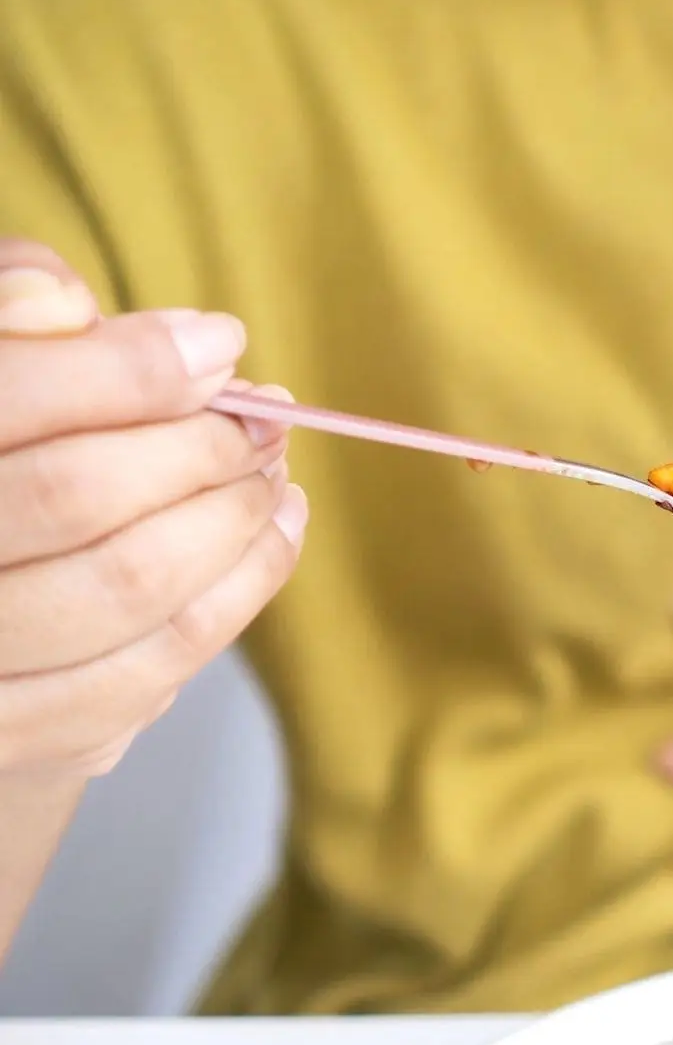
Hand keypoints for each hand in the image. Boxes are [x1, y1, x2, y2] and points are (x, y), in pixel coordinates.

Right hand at [0, 241, 307, 779]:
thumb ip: (3, 321)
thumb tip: (71, 303)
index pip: (10, 399)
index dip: (129, 368)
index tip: (221, 345)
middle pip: (77, 495)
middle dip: (198, 447)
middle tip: (263, 419)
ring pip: (130, 588)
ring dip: (234, 523)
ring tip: (273, 475)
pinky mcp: (8, 742)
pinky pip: (146, 677)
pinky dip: (234, 597)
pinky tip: (271, 539)